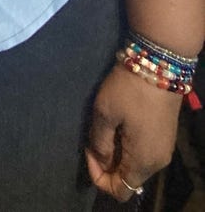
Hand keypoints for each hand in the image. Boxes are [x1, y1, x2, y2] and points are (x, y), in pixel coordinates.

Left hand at [86, 63, 182, 200]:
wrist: (159, 64)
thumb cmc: (129, 90)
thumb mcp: (105, 113)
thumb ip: (100, 143)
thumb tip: (100, 161)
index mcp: (143, 162)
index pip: (120, 190)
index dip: (99, 177)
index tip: (88, 151)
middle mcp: (158, 162)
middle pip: (129, 178)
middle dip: (107, 164)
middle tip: (92, 138)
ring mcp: (164, 149)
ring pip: (136, 165)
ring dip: (117, 153)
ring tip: (105, 129)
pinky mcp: (165, 136)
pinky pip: (144, 152)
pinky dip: (129, 145)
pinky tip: (120, 124)